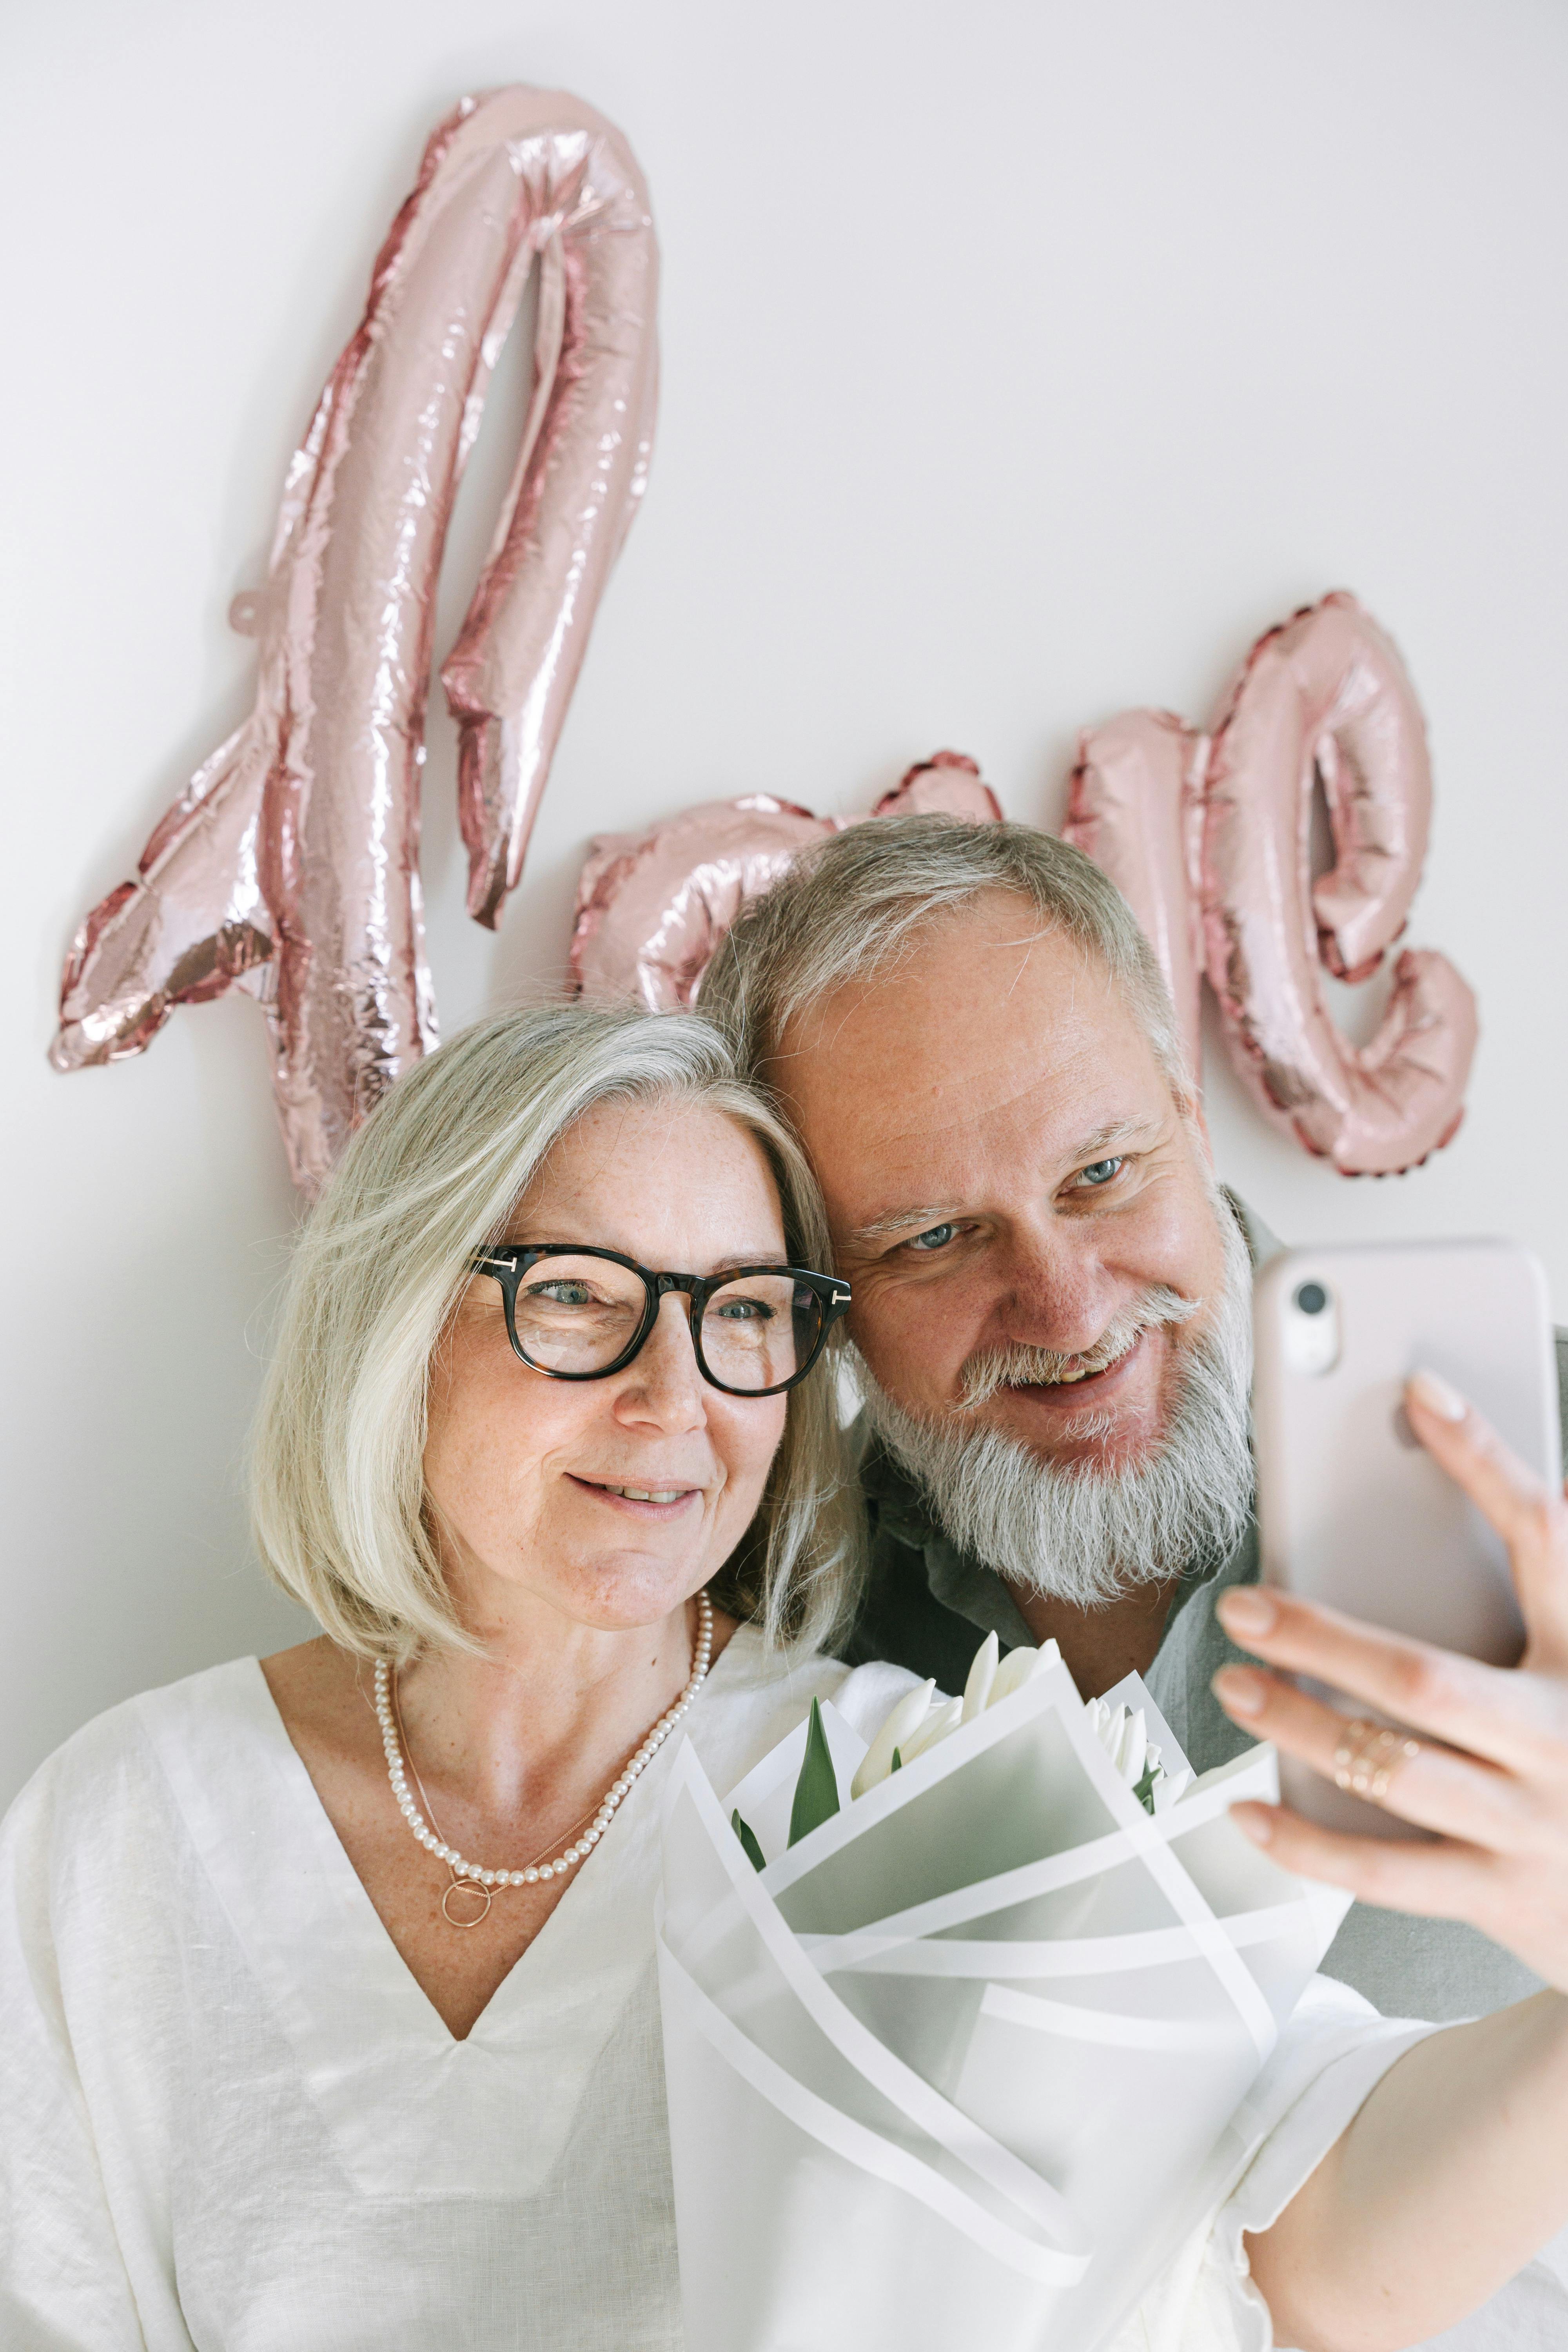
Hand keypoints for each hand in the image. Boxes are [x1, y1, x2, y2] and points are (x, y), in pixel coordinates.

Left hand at [1212, 1369, 1567, 1992]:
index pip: (1544, 1534)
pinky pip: (1383, 1871)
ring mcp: (1533, 1824)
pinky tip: (1249, 1809)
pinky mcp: (1502, 1897)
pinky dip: (1305, 1844)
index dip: (1484, 1458)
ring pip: (1388, 1767)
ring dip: (1296, 1724)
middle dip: (1321, 1639)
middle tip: (1244, 1607)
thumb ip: (1522, 1608)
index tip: (1420, 1392)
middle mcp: (1563, 1739)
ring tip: (1234, 1686)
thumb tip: (1420, 1502)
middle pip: (1425, 1678)